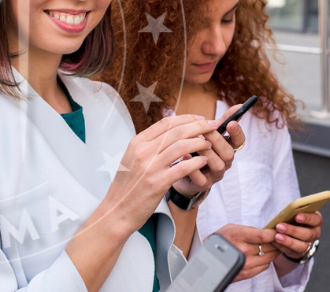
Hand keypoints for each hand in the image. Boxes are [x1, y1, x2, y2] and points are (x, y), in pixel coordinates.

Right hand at [100, 114, 215, 234]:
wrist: (117, 211)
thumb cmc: (127, 187)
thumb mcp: (132, 159)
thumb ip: (149, 145)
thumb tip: (170, 133)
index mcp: (137, 143)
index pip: (166, 123)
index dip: (186, 118)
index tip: (200, 118)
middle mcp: (143, 152)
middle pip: (177, 131)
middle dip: (199, 126)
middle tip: (213, 126)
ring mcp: (150, 167)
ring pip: (182, 146)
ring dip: (200, 143)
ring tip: (210, 144)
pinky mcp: (158, 183)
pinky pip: (183, 168)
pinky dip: (197, 162)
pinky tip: (204, 162)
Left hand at [172, 104, 244, 196]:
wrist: (181, 171)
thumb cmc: (198, 148)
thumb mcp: (209, 133)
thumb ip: (222, 121)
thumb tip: (239, 105)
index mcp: (228, 148)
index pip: (240, 141)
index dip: (237, 132)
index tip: (231, 123)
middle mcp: (225, 162)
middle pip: (229, 153)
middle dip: (217, 140)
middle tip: (204, 130)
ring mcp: (215, 175)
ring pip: (218, 165)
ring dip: (206, 152)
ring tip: (193, 143)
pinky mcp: (203, 185)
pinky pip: (201, 179)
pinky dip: (193, 168)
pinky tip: (184, 156)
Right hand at [214, 224, 280, 281]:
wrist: (208, 256)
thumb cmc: (221, 238)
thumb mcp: (231, 227)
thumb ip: (249, 229)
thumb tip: (267, 231)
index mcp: (238, 235)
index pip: (263, 235)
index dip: (274, 234)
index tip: (277, 232)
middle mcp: (242, 250)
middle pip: (269, 247)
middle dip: (276, 242)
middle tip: (278, 238)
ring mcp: (244, 263)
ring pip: (269, 257)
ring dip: (274, 252)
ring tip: (272, 246)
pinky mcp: (245, 273)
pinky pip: (264, 266)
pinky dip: (267, 260)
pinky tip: (263, 255)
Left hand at [273, 211, 322, 260]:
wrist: (296, 233)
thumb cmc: (296, 218)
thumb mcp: (297, 213)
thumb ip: (294, 212)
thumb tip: (285, 211)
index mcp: (316, 221)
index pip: (315, 219)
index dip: (307, 218)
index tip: (297, 217)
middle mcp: (314, 233)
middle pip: (307, 234)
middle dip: (293, 230)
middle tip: (279, 226)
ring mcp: (309, 245)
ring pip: (301, 246)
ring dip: (288, 241)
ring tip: (277, 237)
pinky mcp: (300, 253)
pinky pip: (292, 252)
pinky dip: (282, 247)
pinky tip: (275, 242)